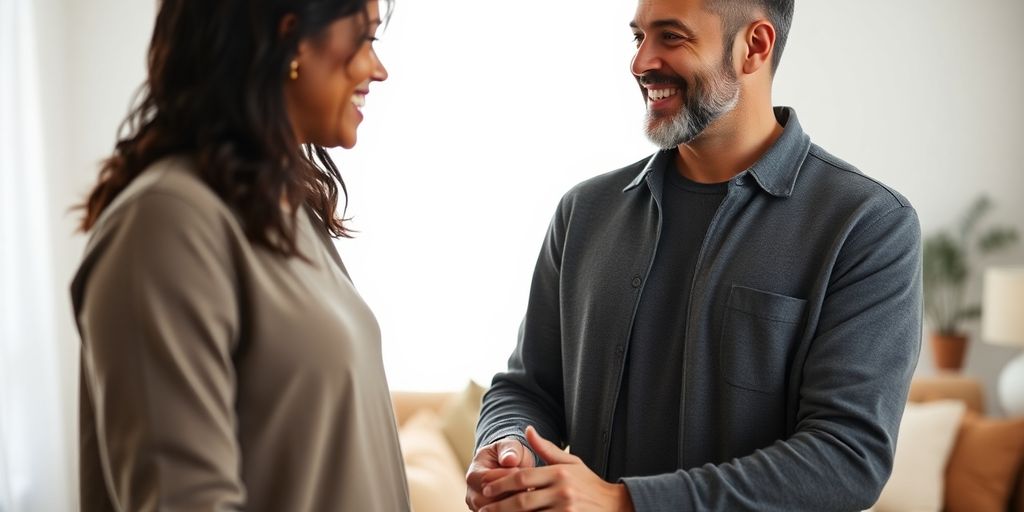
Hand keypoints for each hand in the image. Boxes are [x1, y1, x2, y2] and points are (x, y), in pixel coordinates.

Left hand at [478, 426, 634, 511]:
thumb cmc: (589, 484)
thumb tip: (527, 429)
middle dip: (499, 506)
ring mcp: (566, 510)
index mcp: (559, 473)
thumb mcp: (571, 462)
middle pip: (522, 500)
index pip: (523, 477)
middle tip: (482, 509)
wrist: (616, 506)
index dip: (501, 484)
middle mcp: (562, 491)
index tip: (486, 489)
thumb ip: (546, 448)